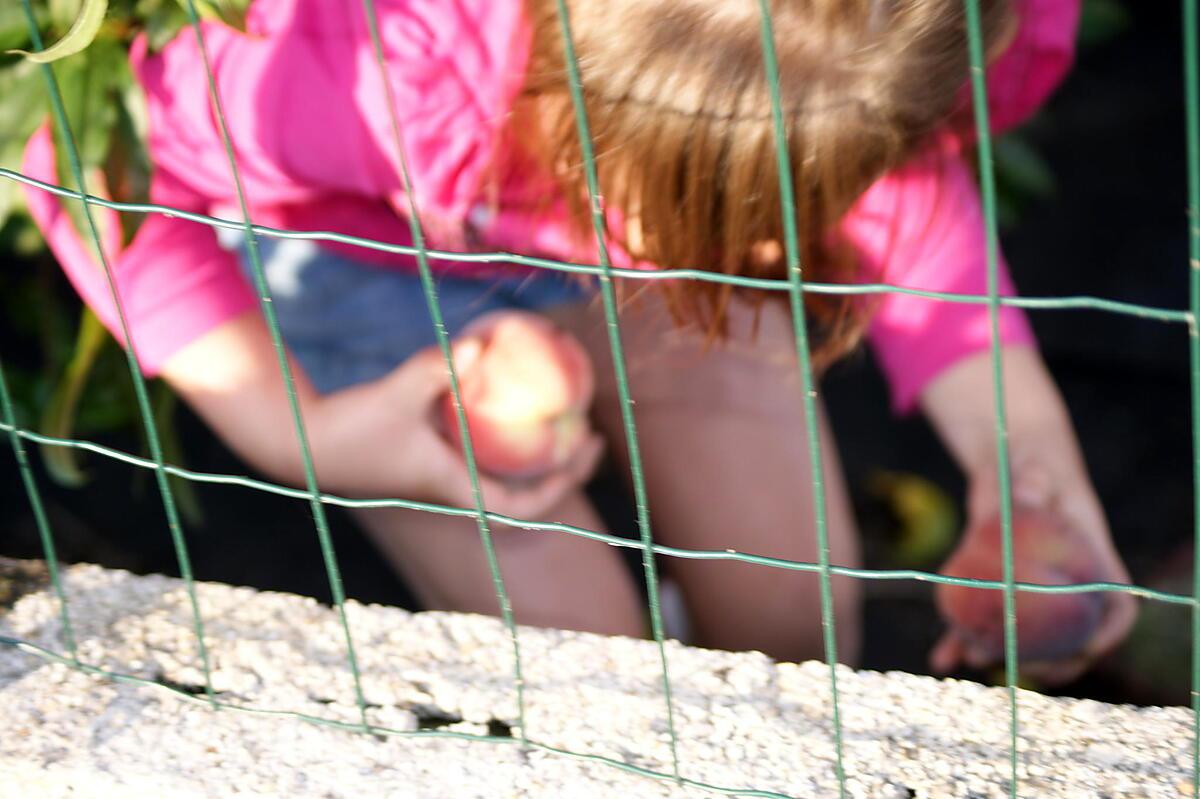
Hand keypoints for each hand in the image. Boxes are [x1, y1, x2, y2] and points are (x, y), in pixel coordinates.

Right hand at [308, 342, 604, 519]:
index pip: (522, 507)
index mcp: (455, 489)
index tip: (587, 449)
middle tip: (593, 432)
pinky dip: (505, 437)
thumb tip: (479, 344)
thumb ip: (434, 369)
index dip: (562, 485)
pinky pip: (482, 455)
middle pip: (525, 495)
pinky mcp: (431, 461)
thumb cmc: (350, 427)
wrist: (305, 445)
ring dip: (538, 456)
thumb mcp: (394, 393)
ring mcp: (444, 478)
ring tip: (565, 416)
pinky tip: (511, 397)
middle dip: (564, 471)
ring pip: (505, 476)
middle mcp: (455, 489)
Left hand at [920, 346, 1135, 684]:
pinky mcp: (999, 587)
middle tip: (1019, 669)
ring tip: (969, 660)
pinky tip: (940, 657)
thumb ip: (1029, 486)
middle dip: (1050, 661)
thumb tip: (1029, 486)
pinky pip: (984, 619)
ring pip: (1023, 633)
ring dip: (999, 653)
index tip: (1080, 650)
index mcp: (1089, 557)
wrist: (1008, 463)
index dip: (1105, 634)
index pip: (1116, 605)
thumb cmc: (1028, 465)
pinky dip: (962, 639)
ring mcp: (1033, 589)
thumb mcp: (1030, 472)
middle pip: (1070, 635)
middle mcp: (1066, 580)